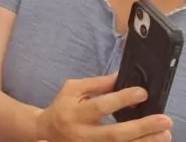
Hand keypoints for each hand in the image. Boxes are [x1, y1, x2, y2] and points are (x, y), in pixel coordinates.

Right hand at [35, 74, 172, 141]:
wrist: (47, 131)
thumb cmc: (63, 106)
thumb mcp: (73, 89)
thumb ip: (97, 84)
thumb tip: (122, 77)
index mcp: (74, 112)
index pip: (100, 106)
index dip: (122, 100)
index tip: (142, 93)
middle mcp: (82, 134)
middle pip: (114, 134)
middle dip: (141, 128)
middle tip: (164, 120)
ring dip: (144, 141)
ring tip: (164, 134)